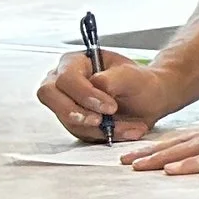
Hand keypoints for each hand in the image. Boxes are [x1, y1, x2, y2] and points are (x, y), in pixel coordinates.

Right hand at [37, 47, 187, 142]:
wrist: (148, 100)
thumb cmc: (138, 82)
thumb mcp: (132, 75)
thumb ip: (113, 78)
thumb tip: (95, 83)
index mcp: (74, 62)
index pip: (66, 78)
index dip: (84, 94)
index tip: (110, 107)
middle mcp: (62, 81)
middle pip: (49, 96)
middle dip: (76, 113)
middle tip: (102, 122)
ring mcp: (65, 103)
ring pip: (67, 120)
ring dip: (100, 129)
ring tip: (131, 127)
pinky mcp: (74, 122)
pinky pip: (81, 133)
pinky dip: (105, 136)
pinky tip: (128, 131)